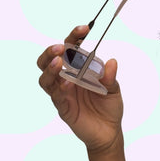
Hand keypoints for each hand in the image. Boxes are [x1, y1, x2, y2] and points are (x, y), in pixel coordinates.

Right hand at [38, 25, 123, 152]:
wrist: (109, 132)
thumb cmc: (109, 108)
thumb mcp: (114, 90)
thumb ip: (110, 77)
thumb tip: (111, 62)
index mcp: (78, 70)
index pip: (71, 49)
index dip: (74, 37)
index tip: (84, 28)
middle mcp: (67, 79)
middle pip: (48, 61)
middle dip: (50, 51)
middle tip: (60, 47)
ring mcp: (62, 93)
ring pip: (45, 78)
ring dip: (50, 68)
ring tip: (58, 61)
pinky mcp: (63, 108)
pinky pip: (56, 96)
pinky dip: (60, 88)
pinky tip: (68, 83)